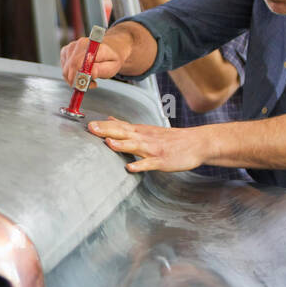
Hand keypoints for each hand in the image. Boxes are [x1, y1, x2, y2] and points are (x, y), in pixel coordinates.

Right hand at [60, 35, 126, 84]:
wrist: (107, 49)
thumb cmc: (109, 59)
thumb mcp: (112, 67)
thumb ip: (102, 70)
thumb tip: (91, 72)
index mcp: (95, 46)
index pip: (80, 61)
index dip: (78, 75)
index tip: (84, 85)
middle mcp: (81, 43)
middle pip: (71, 66)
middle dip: (77, 80)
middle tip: (90, 84)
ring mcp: (72, 46)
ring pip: (66, 70)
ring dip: (75, 79)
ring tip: (89, 78)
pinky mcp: (65, 51)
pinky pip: (64, 68)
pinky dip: (71, 75)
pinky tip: (81, 73)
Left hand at [87, 116, 208, 172]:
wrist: (197, 143)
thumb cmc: (170, 138)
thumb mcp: (147, 129)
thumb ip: (127, 126)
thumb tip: (109, 119)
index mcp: (140, 131)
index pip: (119, 126)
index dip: (104, 125)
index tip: (88, 124)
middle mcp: (145, 138)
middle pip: (123, 133)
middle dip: (107, 130)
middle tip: (91, 128)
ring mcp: (153, 149)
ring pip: (135, 146)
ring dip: (121, 144)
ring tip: (108, 143)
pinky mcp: (162, 160)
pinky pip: (150, 163)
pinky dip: (140, 165)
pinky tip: (130, 167)